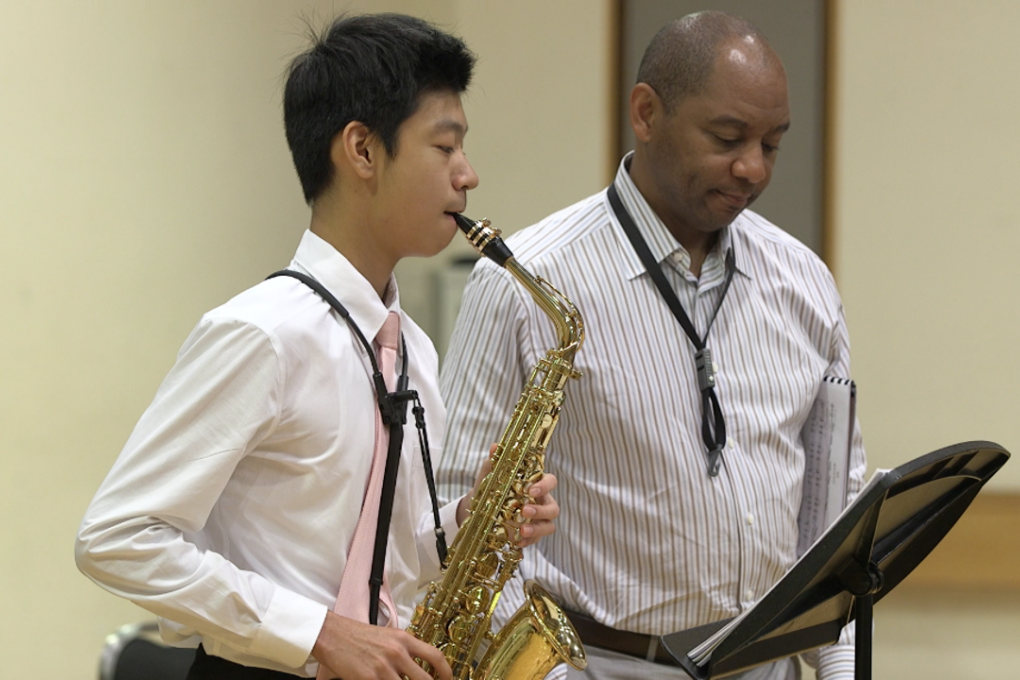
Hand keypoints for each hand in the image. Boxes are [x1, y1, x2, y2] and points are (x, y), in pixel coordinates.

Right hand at [312, 610, 451, 679]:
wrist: (332, 634)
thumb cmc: (357, 635)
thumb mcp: (387, 636)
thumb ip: (404, 650)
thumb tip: (416, 668)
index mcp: (404, 639)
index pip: (436, 656)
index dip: (447, 673)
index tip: (447, 679)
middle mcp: (397, 652)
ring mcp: (384, 667)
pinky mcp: (369, 678)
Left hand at [455, 444, 559, 547]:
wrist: (479, 509)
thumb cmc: (491, 487)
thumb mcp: (490, 474)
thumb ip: (495, 462)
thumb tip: (495, 447)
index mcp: (535, 484)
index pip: (551, 482)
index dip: (545, 486)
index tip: (530, 489)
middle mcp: (541, 502)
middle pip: (553, 507)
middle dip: (541, 510)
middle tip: (524, 510)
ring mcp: (538, 520)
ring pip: (549, 525)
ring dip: (537, 529)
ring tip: (521, 530)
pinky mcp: (532, 535)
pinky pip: (537, 540)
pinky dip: (528, 541)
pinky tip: (517, 541)